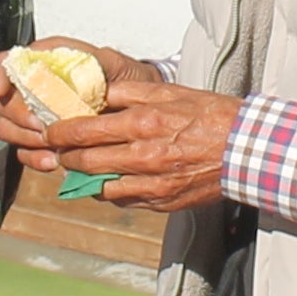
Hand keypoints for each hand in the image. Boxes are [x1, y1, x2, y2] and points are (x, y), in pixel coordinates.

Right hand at [0, 43, 154, 163]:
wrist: (137, 108)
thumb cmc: (123, 80)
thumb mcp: (112, 63)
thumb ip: (92, 61)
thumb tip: (77, 69)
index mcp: (44, 63)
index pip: (6, 63)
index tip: (1, 88)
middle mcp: (33, 89)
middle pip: (3, 101)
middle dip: (19, 115)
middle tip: (43, 125)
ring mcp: (35, 117)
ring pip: (7, 129)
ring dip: (26, 139)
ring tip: (51, 145)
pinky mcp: (42, 142)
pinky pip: (25, 153)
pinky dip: (35, 158)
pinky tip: (53, 161)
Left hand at [24, 68, 238, 211]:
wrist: (245, 150)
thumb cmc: (211, 116)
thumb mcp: (169, 92)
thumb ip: (129, 93)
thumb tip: (97, 94)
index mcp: (142, 123)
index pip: (84, 131)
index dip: (59, 132)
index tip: (51, 130)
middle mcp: (142, 156)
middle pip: (84, 161)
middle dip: (65, 155)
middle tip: (60, 148)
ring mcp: (151, 184)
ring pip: (98, 186)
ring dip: (84, 176)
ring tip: (82, 165)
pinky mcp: (160, 202)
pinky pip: (122, 200)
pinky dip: (109, 190)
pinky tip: (110, 179)